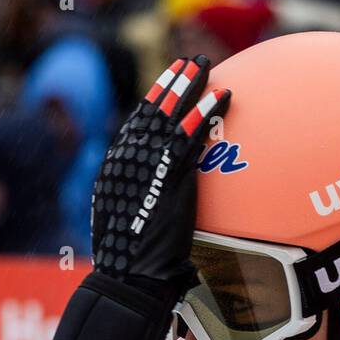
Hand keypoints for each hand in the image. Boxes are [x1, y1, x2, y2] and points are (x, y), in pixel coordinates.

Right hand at [91, 55, 229, 284]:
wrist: (128, 276)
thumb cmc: (131, 264)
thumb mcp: (132, 224)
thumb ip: (144, 203)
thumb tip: (158, 203)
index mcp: (117, 168)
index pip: (136, 125)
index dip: (154, 101)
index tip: (168, 83)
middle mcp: (129, 157)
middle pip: (152, 109)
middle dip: (171, 82)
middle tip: (188, 62)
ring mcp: (147, 163)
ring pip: (171, 113)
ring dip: (189, 85)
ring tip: (205, 65)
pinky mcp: (169, 173)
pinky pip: (191, 135)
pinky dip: (207, 113)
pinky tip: (222, 96)